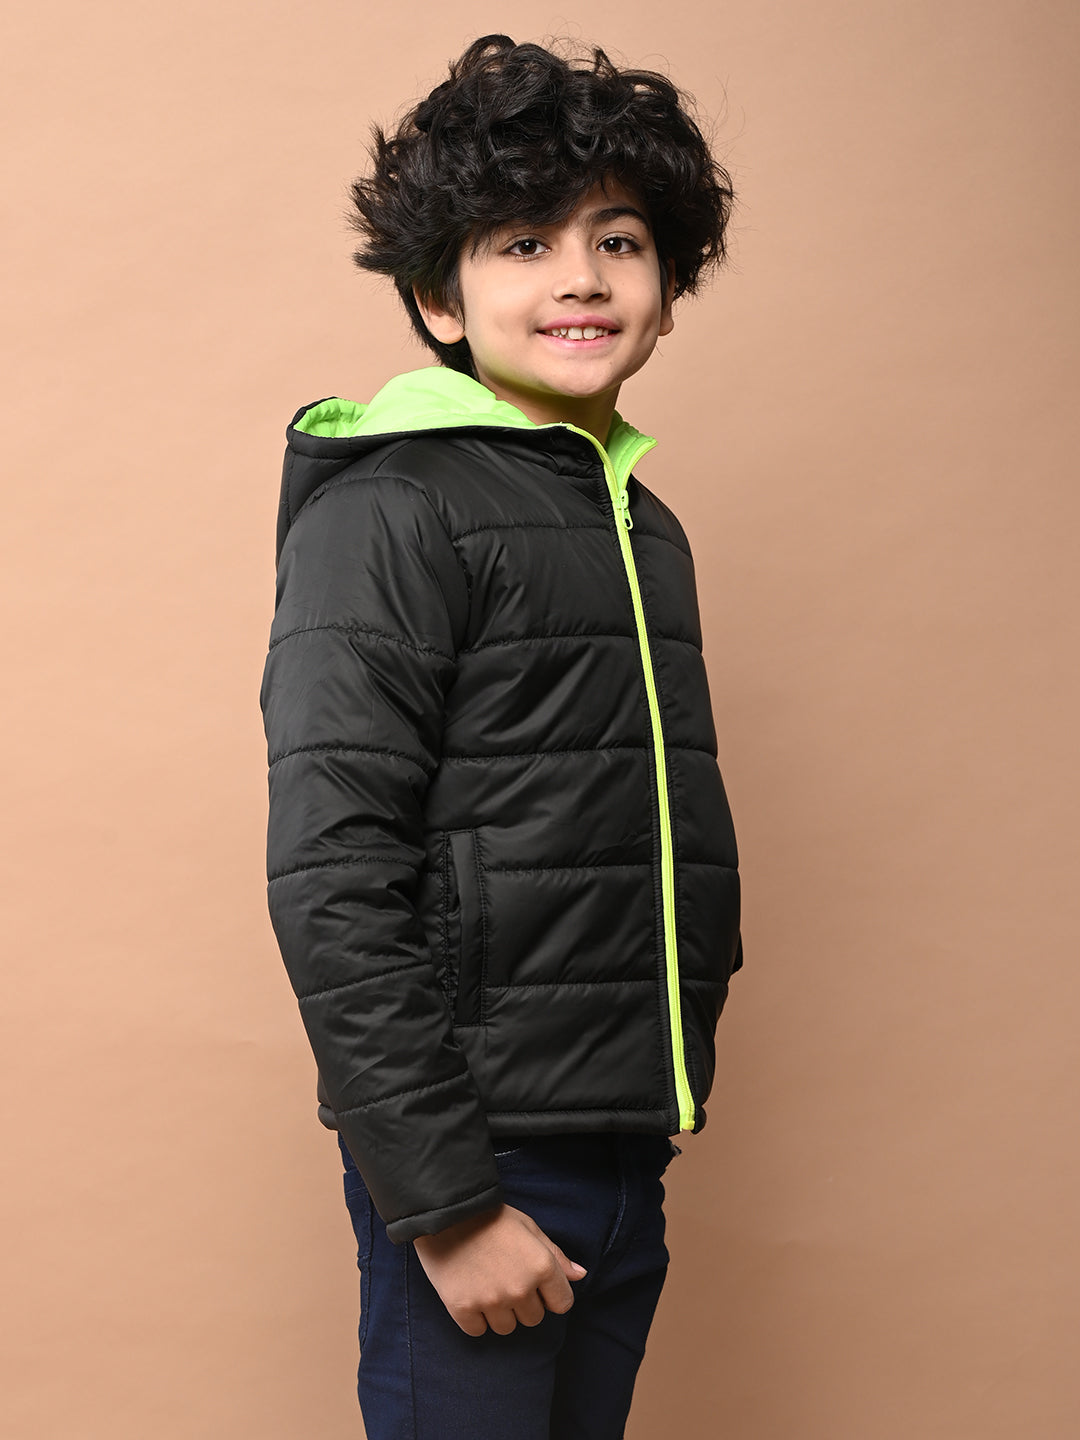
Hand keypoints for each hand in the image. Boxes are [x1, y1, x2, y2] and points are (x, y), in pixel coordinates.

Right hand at [412, 1202, 587, 1336]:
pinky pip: (479, 1330)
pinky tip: (471, 1294)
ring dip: (500, 1312)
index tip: (536, 1285)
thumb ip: (556, 1255)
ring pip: (507, 1328)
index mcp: (541, 1266)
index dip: (550, 1295)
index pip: (561, 1304)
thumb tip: (579, 1276)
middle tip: (506, 1279)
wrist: (446, 1212)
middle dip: (524, 1303)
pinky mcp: (463, 1309)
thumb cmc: (491, 1217)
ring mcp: (491, 1301)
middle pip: (533, 1319)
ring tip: (487, 1285)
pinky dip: (476, 1318)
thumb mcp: (529, 1227)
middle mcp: (520, 1288)